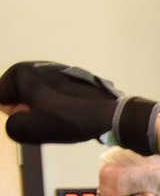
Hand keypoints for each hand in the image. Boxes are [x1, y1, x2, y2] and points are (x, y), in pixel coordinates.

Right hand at [0, 60, 159, 153]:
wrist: (112, 115)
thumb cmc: (71, 119)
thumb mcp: (32, 128)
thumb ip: (12, 126)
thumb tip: (15, 118)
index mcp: (22, 73)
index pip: (0, 96)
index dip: (12, 114)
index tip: (31, 120)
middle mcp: (37, 66)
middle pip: (18, 96)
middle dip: (27, 111)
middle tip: (47, 122)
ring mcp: (56, 71)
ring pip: (37, 97)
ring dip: (44, 110)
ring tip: (61, 120)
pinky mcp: (72, 79)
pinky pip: (54, 96)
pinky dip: (58, 107)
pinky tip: (71, 116)